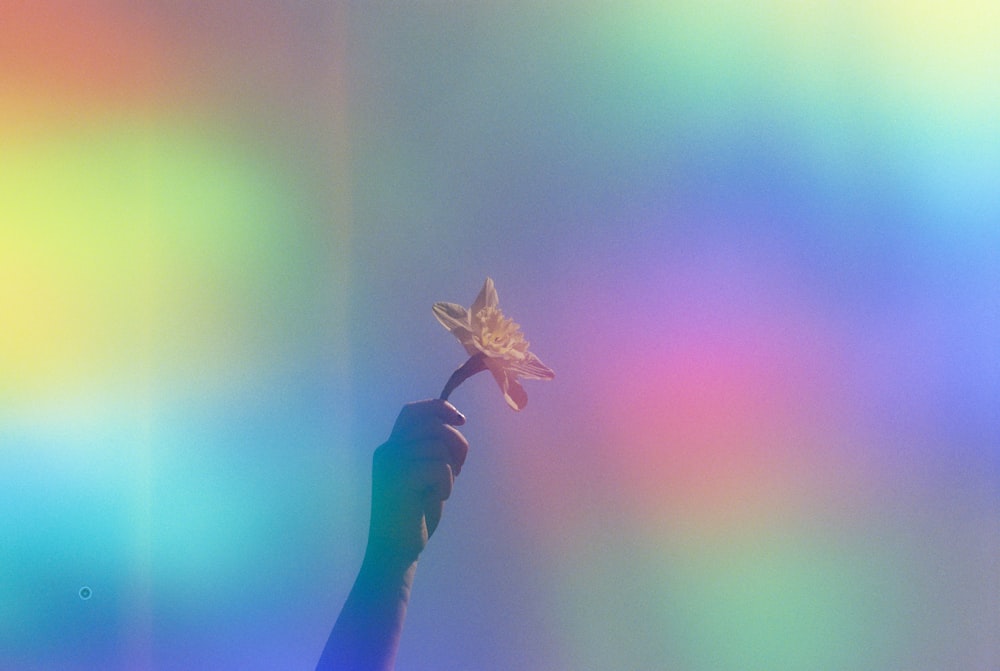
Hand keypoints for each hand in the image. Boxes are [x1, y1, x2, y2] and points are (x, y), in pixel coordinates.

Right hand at [365, 399, 468, 566]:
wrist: (395, 550)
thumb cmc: (415, 514)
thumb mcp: (424, 474)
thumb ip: (432, 449)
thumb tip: (455, 422)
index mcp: (391, 448)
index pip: (413, 411)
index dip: (439, 408)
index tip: (461, 421)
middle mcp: (387, 451)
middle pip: (432, 424)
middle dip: (456, 442)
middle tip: (458, 468)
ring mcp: (390, 464)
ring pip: (438, 445)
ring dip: (450, 469)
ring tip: (441, 490)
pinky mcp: (399, 479)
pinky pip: (439, 466)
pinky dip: (446, 484)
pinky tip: (437, 499)